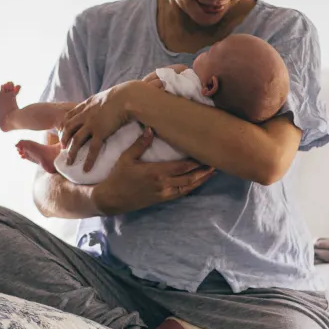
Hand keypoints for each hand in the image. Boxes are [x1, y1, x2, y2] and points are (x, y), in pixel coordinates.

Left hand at [60, 81, 141, 173]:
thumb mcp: (106, 96)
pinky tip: (86, 169)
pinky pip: (92, 148)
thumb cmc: (122, 95)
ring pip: (76, 140)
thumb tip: (105, 105)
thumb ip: (101, 102)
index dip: (65, 125)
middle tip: (62, 148)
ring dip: (71, 152)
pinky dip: (89, 160)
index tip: (63, 132)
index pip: (70, 115)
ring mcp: (91, 124)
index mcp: (87, 105)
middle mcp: (86, 114)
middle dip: (63, 138)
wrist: (127, 97)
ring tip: (69, 163)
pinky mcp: (100, 132)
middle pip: (68, 128)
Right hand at [92, 129, 214, 215]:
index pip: (182, 166)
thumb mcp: (126, 158)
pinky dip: (192, 187)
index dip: (196, 161)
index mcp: (156, 172)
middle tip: (217, 161)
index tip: (206, 152)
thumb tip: (151, 128)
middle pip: (189, 177)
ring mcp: (164, 193)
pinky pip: (181, 193)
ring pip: (188, 187)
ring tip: (213, 172)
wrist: (112, 199)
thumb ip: (140, 144)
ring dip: (201, 179)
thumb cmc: (118, 176)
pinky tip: (199, 182)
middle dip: (204, 170)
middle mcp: (163, 184)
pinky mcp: (162, 199)